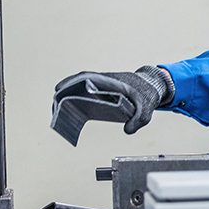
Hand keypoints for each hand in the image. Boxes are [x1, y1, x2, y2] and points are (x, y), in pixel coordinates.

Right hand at [51, 66, 173, 144]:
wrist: (153, 87)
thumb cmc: (147, 94)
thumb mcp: (146, 108)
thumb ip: (139, 119)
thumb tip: (128, 130)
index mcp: (111, 81)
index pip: (87, 77)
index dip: (70, 82)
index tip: (58, 89)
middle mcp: (103, 82)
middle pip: (77, 84)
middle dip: (64, 95)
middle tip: (55, 110)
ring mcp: (101, 88)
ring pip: (79, 90)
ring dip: (68, 100)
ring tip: (59, 115)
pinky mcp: (101, 94)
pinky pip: (84, 96)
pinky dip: (76, 103)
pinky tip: (71, 115)